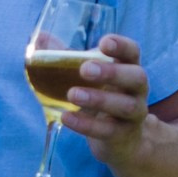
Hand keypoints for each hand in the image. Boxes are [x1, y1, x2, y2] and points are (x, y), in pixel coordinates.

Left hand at [59, 34, 149, 163]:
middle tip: (85, 70)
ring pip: (125, 106)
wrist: (120, 139)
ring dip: (98, 100)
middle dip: (112, 73)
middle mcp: (137, 89)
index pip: (133, 52)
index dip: (121, 46)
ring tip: (73, 94)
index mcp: (129, 68)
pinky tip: (66, 117)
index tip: (103, 43)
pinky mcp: (123, 135)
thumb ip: (67, 56)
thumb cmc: (102, 97)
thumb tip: (40, 38)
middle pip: (136, 77)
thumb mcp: (87, 76)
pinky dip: (86, 124)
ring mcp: (134, 114)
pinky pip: (108, 130)